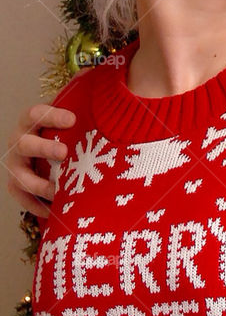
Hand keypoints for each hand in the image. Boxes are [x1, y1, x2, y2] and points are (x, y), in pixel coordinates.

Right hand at [5, 103, 75, 217]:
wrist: (50, 155)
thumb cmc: (67, 136)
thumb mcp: (73, 123)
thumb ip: (86, 115)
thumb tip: (119, 105)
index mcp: (31, 123)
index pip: (36, 114)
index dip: (51, 116)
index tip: (73, 119)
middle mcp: (19, 142)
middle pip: (25, 144)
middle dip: (44, 148)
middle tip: (64, 152)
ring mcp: (16, 166)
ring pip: (21, 177)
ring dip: (39, 185)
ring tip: (58, 191)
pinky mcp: (16, 186)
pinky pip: (24, 199)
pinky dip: (39, 207)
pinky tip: (55, 211)